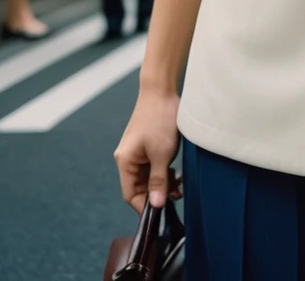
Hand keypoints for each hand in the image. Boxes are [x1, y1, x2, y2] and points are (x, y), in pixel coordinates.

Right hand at [115, 88, 181, 212]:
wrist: (162, 90)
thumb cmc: (160, 120)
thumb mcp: (162, 154)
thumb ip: (158, 181)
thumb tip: (156, 205)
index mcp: (125, 162)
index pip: (131, 195)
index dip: (145, 206)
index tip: (161, 214)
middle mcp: (128, 159)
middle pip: (140, 187)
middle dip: (157, 194)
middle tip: (176, 197)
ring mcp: (137, 152)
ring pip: (148, 177)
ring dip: (162, 183)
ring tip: (179, 186)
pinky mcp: (146, 145)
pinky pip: (152, 166)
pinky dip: (163, 172)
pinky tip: (176, 174)